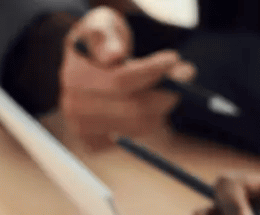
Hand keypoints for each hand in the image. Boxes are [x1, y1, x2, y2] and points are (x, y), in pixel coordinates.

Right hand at [59, 8, 189, 142]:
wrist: (84, 64)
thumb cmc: (100, 40)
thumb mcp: (102, 25)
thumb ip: (106, 36)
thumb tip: (114, 56)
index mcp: (75, 75)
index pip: (121, 80)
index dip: (152, 71)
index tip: (173, 58)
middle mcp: (74, 105)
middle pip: (133, 108)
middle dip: (164, 93)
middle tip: (184, 75)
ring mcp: (82, 128)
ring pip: (138, 125)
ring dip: (161, 108)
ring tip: (168, 88)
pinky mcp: (93, 143)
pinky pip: (134, 137)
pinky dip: (150, 121)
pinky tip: (148, 104)